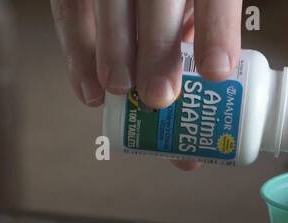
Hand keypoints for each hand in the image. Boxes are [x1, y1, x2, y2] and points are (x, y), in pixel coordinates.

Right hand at [50, 0, 242, 170]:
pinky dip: (76, 52)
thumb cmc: (177, 8)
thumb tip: (192, 143)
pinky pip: (69, 10)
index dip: (217, 31)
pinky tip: (89, 91)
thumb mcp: (196, 17)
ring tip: (120, 92)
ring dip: (112, 50)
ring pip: (107, 1)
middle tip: (158, 98)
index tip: (217, 74)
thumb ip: (197, 58)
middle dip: (157, 49)